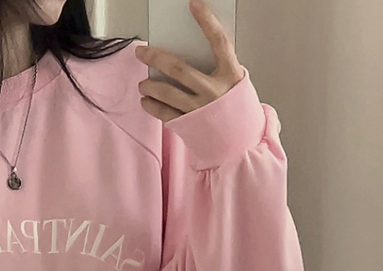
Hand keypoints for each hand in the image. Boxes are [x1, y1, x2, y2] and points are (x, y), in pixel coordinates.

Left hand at [135, 0, 244, 122]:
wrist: (241, 144)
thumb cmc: (236, 110)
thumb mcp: (234, 83)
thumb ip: (216, 68)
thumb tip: (189, 53)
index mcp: (230, 75)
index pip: (219, 41)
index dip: (207, 21)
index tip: (194, 5)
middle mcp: (214, 91)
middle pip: (179, 69)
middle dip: (156, 58)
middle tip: (141, 52)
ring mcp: (200, 109)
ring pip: (167, 92)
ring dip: (150, 85)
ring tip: (143, 83)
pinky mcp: (189, 125)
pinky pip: (164, 113)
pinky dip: (152, 106)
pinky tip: (146, 100)